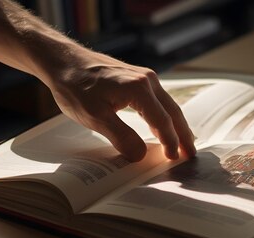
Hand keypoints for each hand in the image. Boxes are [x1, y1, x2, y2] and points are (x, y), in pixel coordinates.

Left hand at [45, 50, 196, 161]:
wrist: (62, 60)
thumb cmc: (75, 86)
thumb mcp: (95, 117)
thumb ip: (121, 137)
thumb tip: (141, 156)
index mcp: (139, 89)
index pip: (162, 121)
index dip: (170, 142)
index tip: (173, 160)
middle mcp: (147, 80)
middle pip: (173, 112)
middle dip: (183, 134)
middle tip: (190, 155)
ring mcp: (144, 77)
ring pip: (168, 105)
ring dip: (177, 125)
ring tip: (184, 143)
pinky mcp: (137, 78)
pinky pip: (159, 100)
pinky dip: (166, 116)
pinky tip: (165, 125)